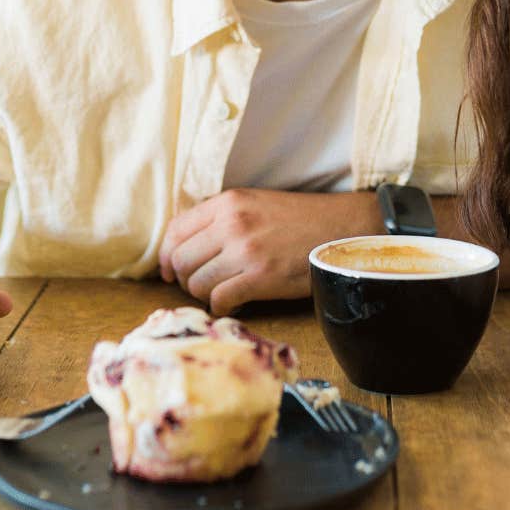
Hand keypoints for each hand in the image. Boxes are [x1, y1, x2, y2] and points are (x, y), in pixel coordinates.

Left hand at [157, 187, 379, 315]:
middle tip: (198, 286)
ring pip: (196, 283)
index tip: (170, 270)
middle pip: (181, 259)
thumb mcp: (255, 203)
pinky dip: (221, 307)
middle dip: (184, 278)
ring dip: (203, 294)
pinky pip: (220, 300)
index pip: (175, 230)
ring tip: (220, 293)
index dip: (166, 255)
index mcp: (228, 202)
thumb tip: (185, 246)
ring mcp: (245, 251)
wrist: (342, 230)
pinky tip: (234, 303)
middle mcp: (232, 224)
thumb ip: (221, 218)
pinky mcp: (260, 278)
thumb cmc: (299, 220)